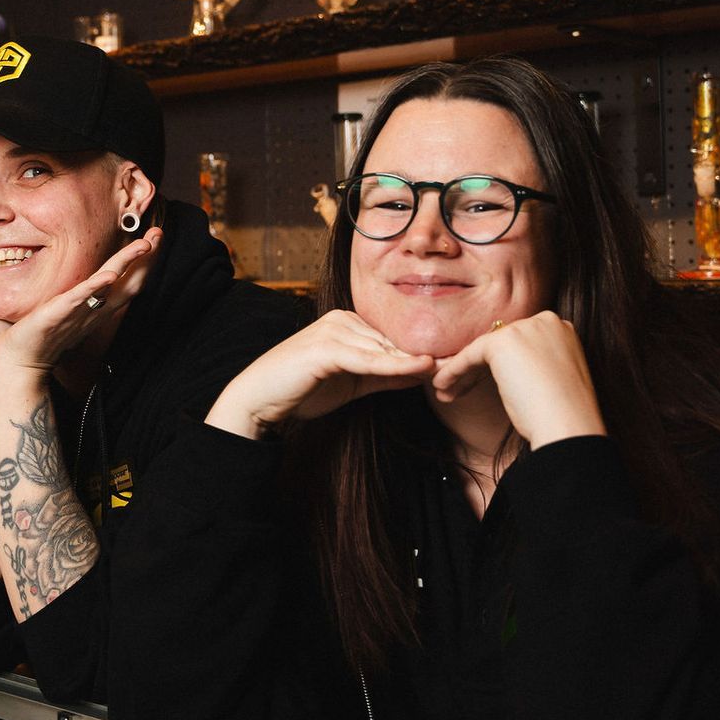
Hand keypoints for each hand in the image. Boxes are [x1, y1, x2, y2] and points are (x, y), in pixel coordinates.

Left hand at [0, 228, 161, 375]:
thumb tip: (93, 278)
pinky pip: (80, 299)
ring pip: (111, 285)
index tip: (155, 237)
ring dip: (128, 263)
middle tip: (158, 232)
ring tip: (143, 245)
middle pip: (129, 281)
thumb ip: (85, 295)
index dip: (145, 260)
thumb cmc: (45, 335)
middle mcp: (95, 309)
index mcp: (99, 307)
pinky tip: (109, 276)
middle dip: (146, 257)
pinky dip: (96, 287)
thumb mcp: (71, 310)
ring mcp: (80, 312)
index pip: (129, 281)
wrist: (22, 362)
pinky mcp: (59, 314)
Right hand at [205, 309, 435, 439]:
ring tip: (449, 369)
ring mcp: (332, 329)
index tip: (454, 363)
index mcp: (346, 322)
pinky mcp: (325, 346)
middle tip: (461, 365)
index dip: (420, 354)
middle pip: (392, 341)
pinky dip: (395, 365)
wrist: (259, 400)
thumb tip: (421, 372)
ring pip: (384, 348)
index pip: (392, 339)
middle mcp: (341, 319)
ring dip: (415, 361)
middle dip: (424, 356)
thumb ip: (385, 375)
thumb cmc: (301, 391)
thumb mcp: (352, 383)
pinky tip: (419, 369)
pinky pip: (368, 358)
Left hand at [429, 311, 605, 448]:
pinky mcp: (503, 342)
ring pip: (483, 350)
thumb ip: (535, 365)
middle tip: (459, 389)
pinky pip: (470, 355)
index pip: (519, 343)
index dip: (498, 366)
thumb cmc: (563, 415)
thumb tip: (511, 372)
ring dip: (461, 371)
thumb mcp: (553, 380)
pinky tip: (443, 386)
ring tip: (447, 393)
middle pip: (500, 344)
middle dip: (477, 368)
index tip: (481, 385)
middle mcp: (545, 321)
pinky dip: (454, 371)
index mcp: (561, 330)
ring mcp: (525, 328)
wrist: (569, 426)